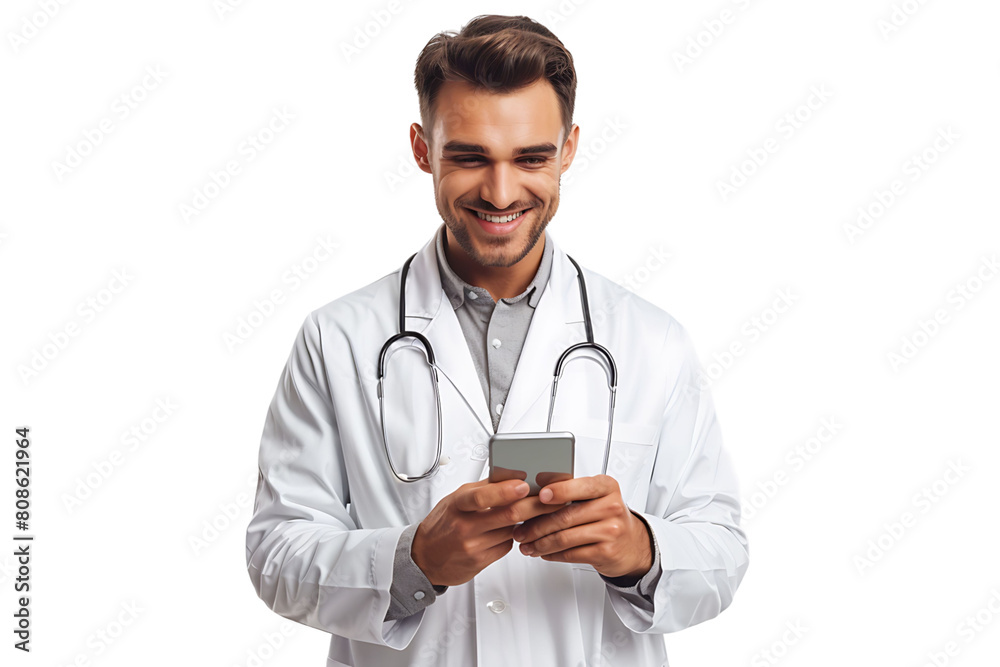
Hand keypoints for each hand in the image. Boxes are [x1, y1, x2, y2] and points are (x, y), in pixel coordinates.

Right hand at [411, 479, 562, 586]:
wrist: (424, 557)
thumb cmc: (442, 524)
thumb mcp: (455, 500)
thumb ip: (483, 489)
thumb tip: (511, 475)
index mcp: (457, 504)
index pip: (482, 497)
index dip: (506, 491)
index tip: (524, 485)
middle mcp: (464, 526)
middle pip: (507, 515)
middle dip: (534, 506)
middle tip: (550, 499)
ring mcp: (472, 546)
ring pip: (511, 530)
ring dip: (526, 521)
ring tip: (532, 511)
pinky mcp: (480, 562)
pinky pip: (506, 546)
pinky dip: (512, 536)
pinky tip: (507, 531)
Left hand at [511, 474, 652, 578]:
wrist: (632, 544)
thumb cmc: (607, 516)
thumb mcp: (595, 496)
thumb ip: (570, 489)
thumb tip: (537, 484)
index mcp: (606, 486)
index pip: (580, 486)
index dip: (558, 491)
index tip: (539, 496)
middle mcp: (611, 506)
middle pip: (566, 516)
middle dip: (536, 525)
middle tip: (520, 529)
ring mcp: (610, 531)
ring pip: (565, 538)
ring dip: (540, 543)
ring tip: (526, 544)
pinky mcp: (606, 552)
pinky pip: (570, 554)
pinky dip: (552, 554)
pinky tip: (543, 552)